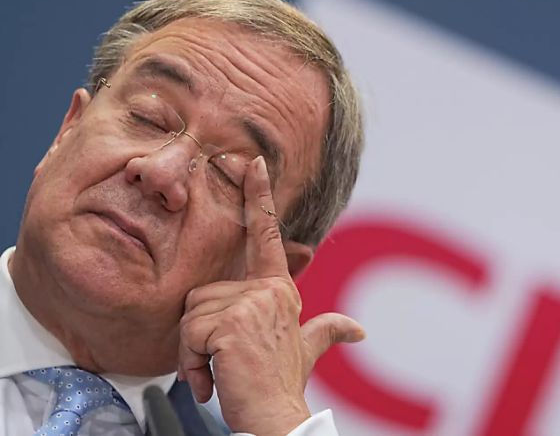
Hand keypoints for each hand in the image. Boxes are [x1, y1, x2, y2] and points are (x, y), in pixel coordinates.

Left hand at [178, 156, 364, 435]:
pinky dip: (191, 364)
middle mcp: (269, 291)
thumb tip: (358, 330)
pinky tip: (213, 379)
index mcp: (280, 290)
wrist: (276, 418)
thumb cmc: (282, 385)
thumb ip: (327, 332)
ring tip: (219, 372)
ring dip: (194, 353)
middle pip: (202, 293)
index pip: (265, 235)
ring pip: (192, 315)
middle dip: (199, 336)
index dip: (258, 195)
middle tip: (220, 363)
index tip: (252, 161)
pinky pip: (189, 334)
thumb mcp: (306, 350)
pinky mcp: (232, 323)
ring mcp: (252, 304)